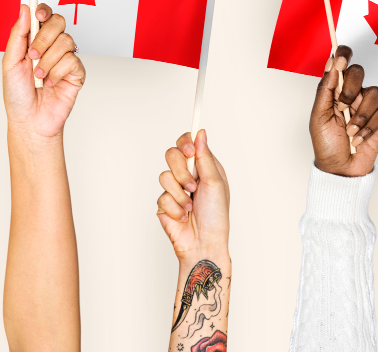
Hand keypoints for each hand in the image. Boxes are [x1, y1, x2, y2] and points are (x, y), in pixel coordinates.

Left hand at [2, 4, 85, 140]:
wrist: (29, 121)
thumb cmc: (17, 94)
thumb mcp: (10, 62)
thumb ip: (18, 34)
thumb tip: (24, 8)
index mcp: (35, 40)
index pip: (44, 15)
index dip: (43, 10)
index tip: (38, 15)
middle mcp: (51, 46)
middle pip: (58, 22)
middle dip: (43, 38)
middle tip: (32, 55)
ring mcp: (65, 58)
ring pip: (66, 41)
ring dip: (48, 60)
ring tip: (39, 76)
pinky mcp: (76, 72)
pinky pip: (72, 60)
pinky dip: (57, 72)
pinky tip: (50, 83)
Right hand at [156, 130, 229, 261]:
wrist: (204, 243)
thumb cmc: (216, 216)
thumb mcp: (215, 182)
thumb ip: (205, 156)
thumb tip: (200, 133)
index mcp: (203, 167)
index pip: (187, 143)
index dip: (185, 143)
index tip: (189, 152)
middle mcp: (188, 175)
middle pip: (171, 155)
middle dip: (181, 172)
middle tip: (192, 186)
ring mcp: (174, 189)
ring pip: (164, 176)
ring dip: (180, 194)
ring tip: (190, 206)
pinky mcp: (164, 203)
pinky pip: (162, 196)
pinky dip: (176, 208)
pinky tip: (184, 216)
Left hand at [310, 46, 377, 176]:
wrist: (340, 168)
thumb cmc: (326, 143)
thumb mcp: (318, 116)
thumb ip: (325, 90)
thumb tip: (332, 65)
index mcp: (334, 90)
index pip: (340, 64)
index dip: (343, 54)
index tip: (341, 56)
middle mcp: (351, 94)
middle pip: (359, 72)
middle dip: (350, 89)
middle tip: (341, 107)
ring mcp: (365, 106)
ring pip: (374, 92)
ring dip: (360, 113)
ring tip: (349, 129)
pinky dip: (368, 127)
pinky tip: (358, 138)